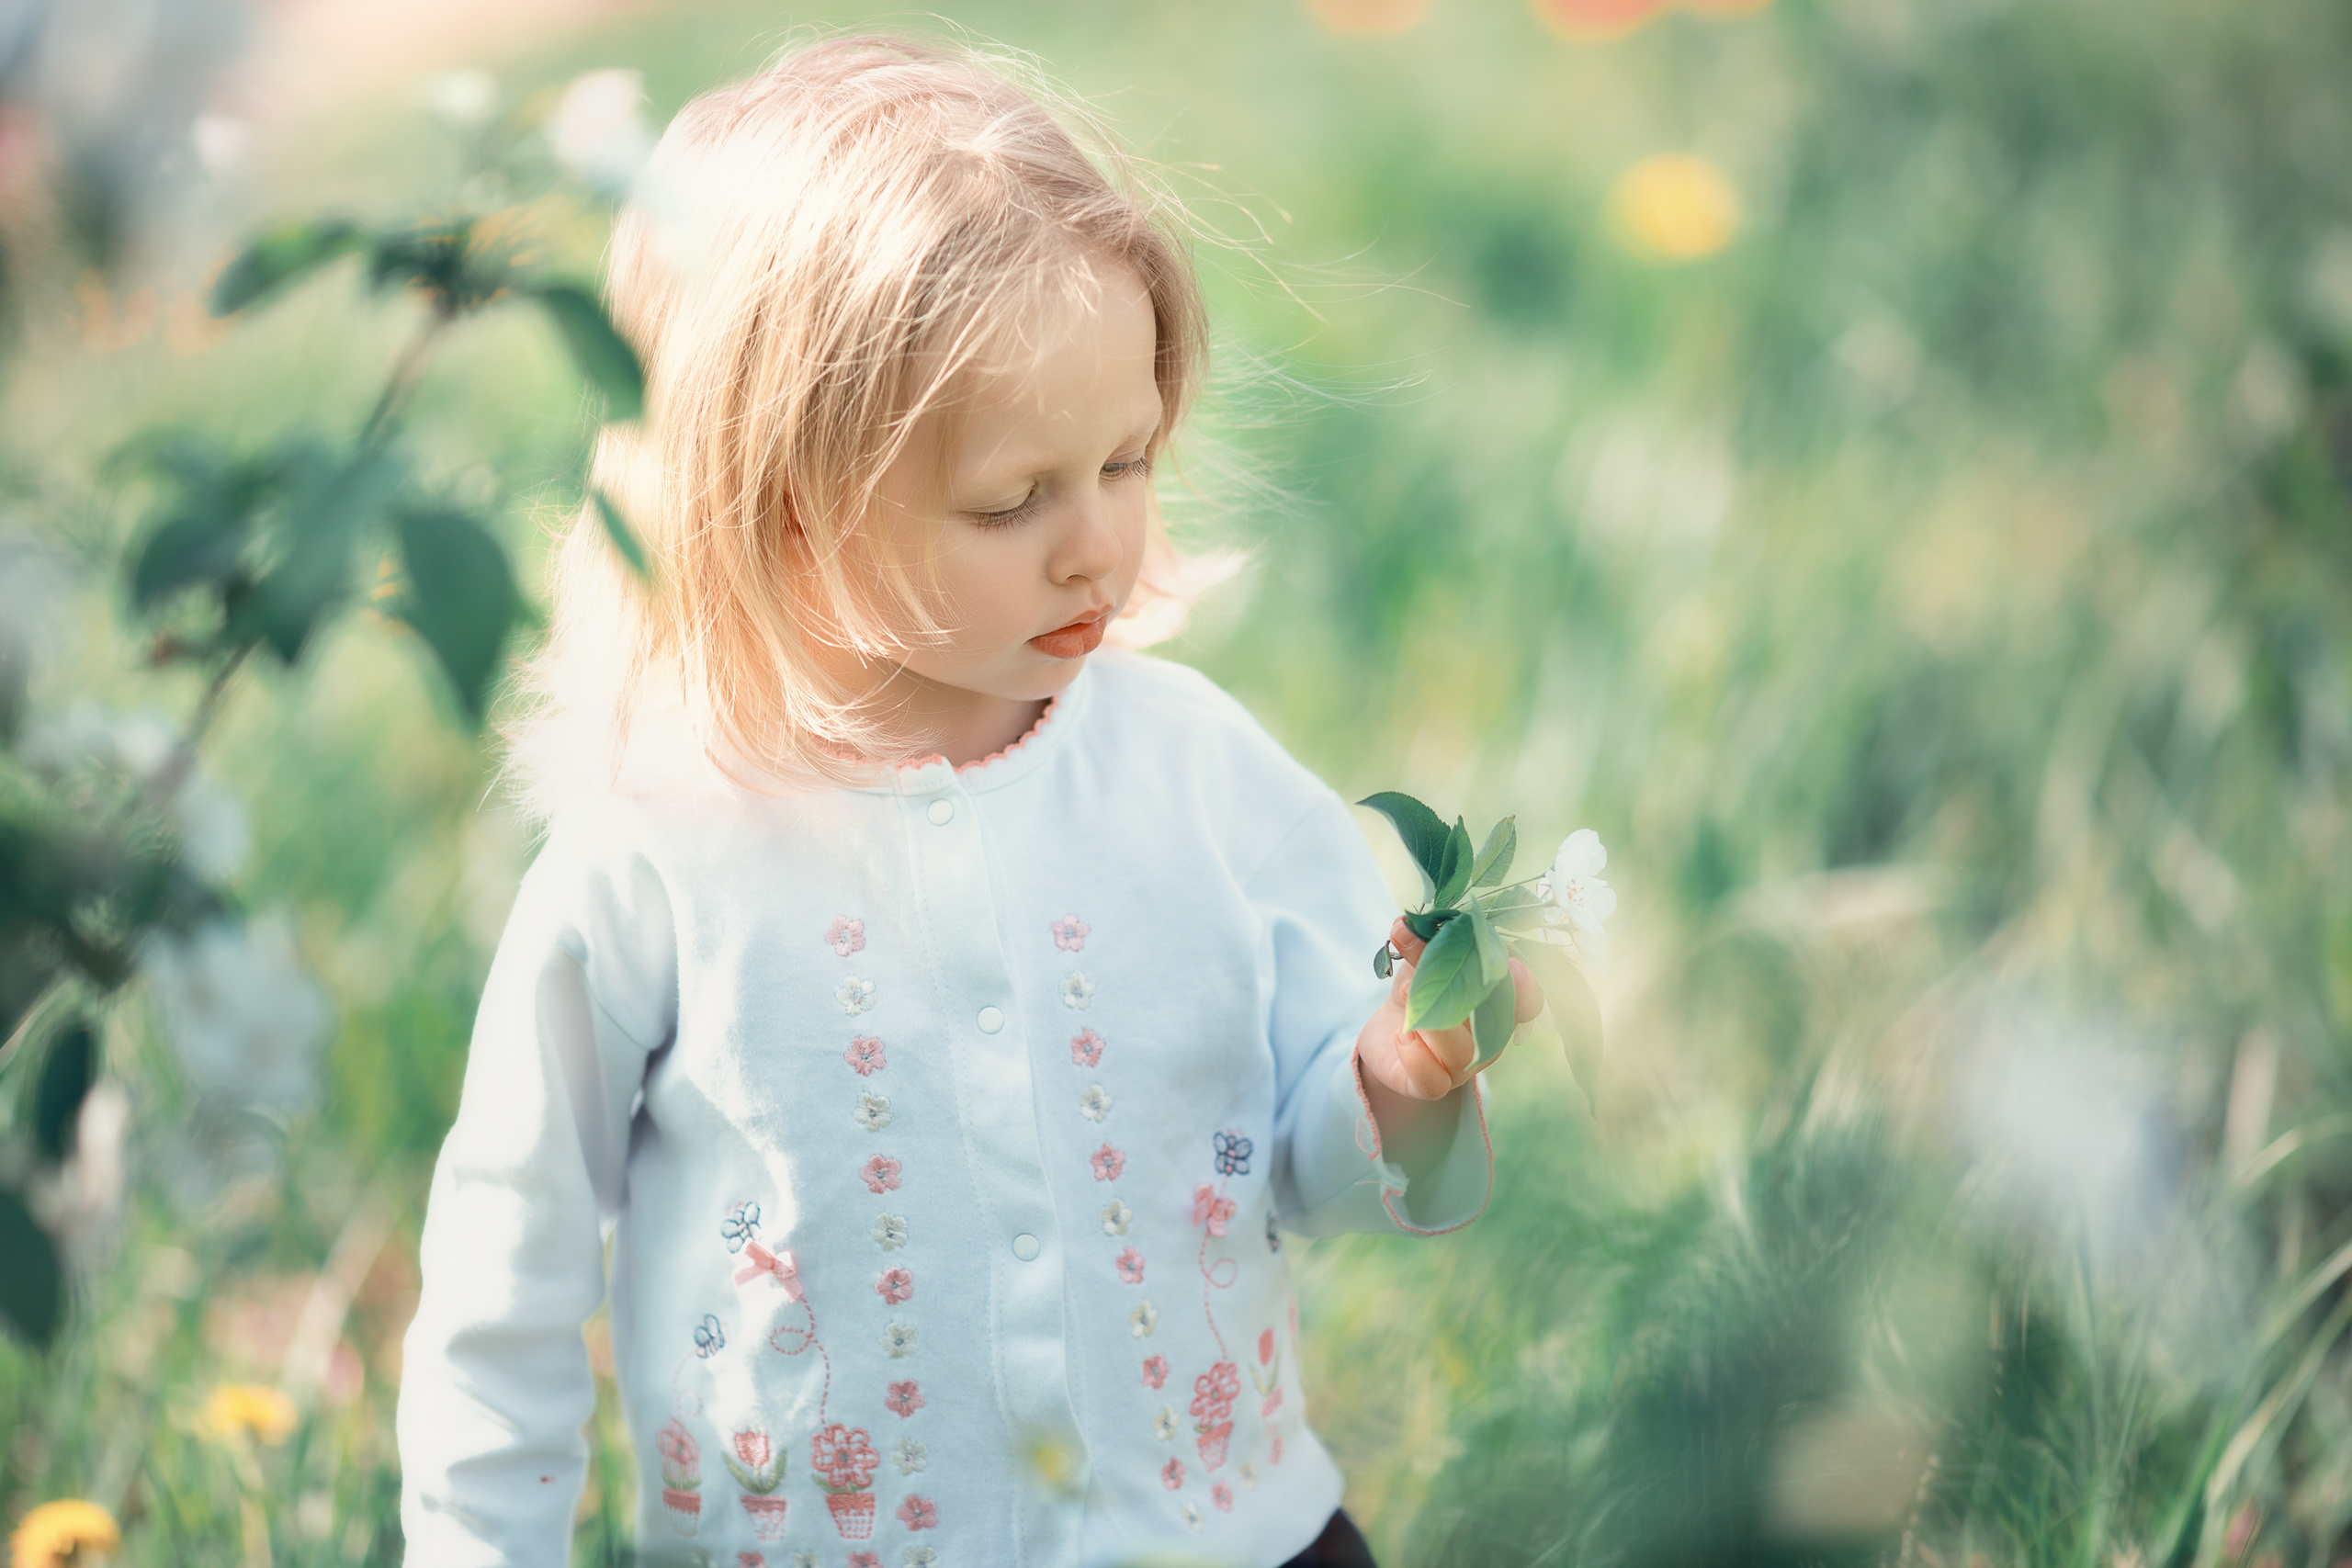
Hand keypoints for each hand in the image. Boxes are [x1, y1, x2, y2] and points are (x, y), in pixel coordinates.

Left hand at [1356, 917, 1544, 1102]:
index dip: (1527, 990)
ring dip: (1433, 1021)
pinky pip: (1432, 1082)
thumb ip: (1424, 944)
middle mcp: (1488, 1039)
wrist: (1390, 1029)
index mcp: (1497, 1005)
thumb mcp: (1424, 962)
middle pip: (1493, 1024)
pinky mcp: (1431, 1085)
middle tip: (1431, 967)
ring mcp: (1463, 1066)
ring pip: (1462, 1053)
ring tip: (1406, 994)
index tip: (1513, 966)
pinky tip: (1402, 1036)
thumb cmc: (1421, 990)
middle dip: (1467, 994)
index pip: (1528, 1003)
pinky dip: (1415, 1058)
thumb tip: (1403, 924)